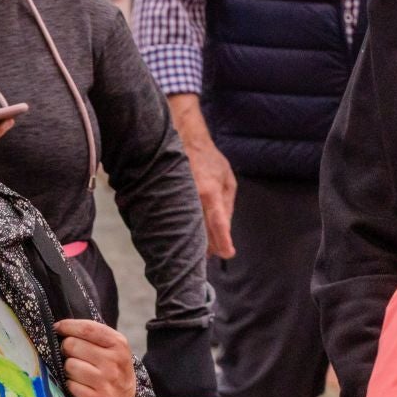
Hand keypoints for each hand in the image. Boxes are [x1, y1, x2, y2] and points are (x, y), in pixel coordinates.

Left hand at [57, 319, 136, 396]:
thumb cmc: (110, 366)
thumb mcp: (111, 346)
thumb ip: (90, 334)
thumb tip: (58, 327)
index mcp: (118, 343)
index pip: (86, 328)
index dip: (67, 326)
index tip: (58, 328)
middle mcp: (114, 362)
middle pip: (72, 345)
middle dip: (67, 349)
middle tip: (72, 355)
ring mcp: (107, 382)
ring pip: (69, 365)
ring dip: (68, 369)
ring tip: (78, 373)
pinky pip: (70, 385)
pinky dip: (71, 385)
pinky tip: (80, 386)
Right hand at [185, 142, 236, 258]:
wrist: (185, 143)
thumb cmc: (210, 161)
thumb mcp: (228, 181)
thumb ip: (228, 205)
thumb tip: (225, 228)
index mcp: (210, 192)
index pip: (218, 222)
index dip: (223, 240)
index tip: (228, 253)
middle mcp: (192, 197)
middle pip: (201, 231)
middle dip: (209, 246)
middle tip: (217, 254)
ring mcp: (178, 198)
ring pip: (188, 228)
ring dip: (196, 242)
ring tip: (204, 252)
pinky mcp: (169, 199)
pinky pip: (178, 219)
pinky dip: (185, 230)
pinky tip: (189, 237)